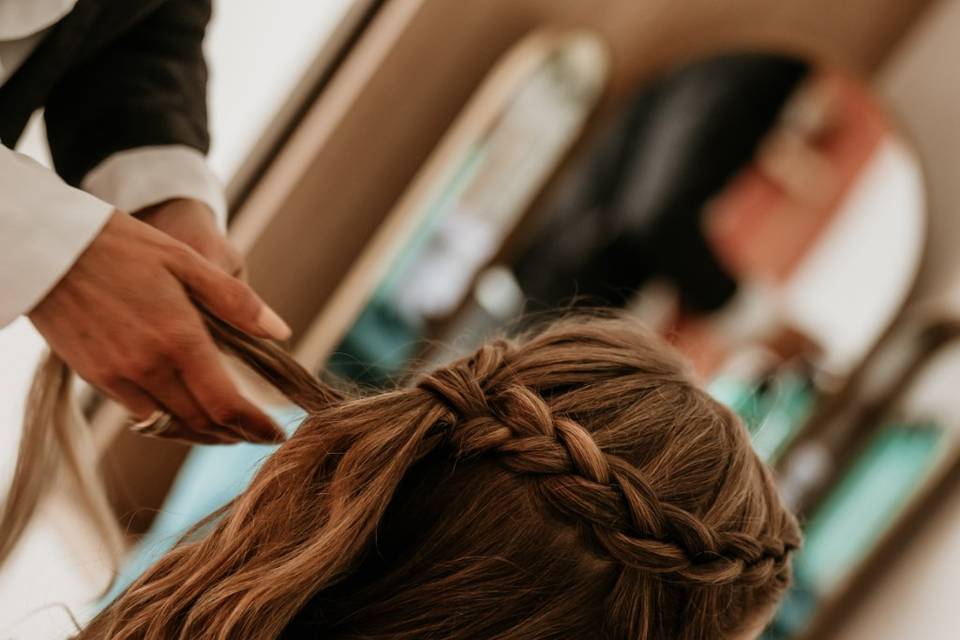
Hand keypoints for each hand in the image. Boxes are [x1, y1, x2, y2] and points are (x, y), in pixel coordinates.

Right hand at [29, 211, 289, 444]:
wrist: (48, 248)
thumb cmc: (124, 246)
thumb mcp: (188, 261)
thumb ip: (236, 302)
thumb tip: (281, 333)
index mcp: (179, 339)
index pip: (225, 404)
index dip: (255, 426)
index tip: (277, 434)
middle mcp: (148, 367)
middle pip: (201, 421)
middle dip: (235, 433)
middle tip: (258, 434)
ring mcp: (117, 377)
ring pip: (171, 425)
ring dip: (204, 433)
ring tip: (229, 431)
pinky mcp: (95, 378)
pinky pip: (140, 415)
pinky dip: (170, 421)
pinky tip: (185, 412)